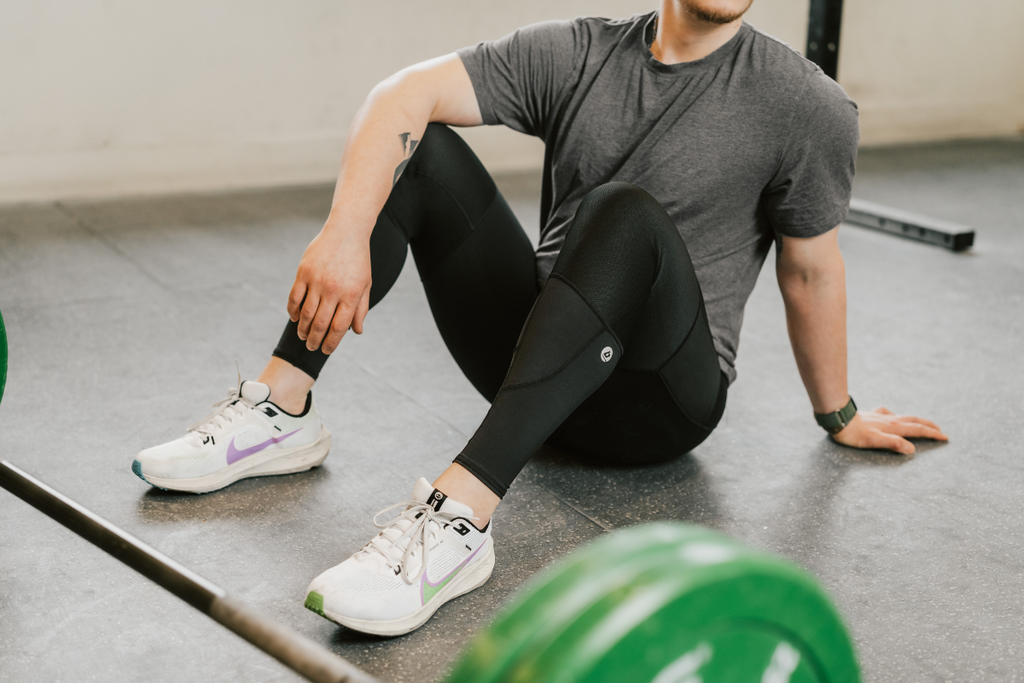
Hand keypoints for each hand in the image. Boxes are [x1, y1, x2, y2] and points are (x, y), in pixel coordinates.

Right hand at [287, 222, 371, 354]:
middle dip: (315, 340)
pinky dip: (293, 311)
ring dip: (303, 329)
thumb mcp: (366, 285)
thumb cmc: (358, 260)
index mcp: (351, 295)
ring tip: (303, 336)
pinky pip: (294, 298)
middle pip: (321, 324)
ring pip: (306, 314)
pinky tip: (296, 318)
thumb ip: (360, 309)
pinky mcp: (303, 273)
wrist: (347, 231)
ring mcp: (317, 281)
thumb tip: (356, 332)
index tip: (326, 351)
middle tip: (312, 347)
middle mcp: (333, 290)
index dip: (331, 343)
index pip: (338, 328)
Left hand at [832, 406, 947, 454]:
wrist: (838, 419)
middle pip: (914, 421)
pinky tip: (892, 415)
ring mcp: (880, 416)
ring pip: (903, 416)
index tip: (945, 437)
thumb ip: (894, 444)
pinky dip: (896, 416)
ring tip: (923, 422)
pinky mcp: (871, 415)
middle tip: (940, 430)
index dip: (932, 434)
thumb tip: (912, 449)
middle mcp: (889, 420)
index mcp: (893, 427)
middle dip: (928, 426)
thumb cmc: (854, 434)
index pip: (917, 430)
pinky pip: (888, 414)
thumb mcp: (875, 441)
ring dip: (916, 420)